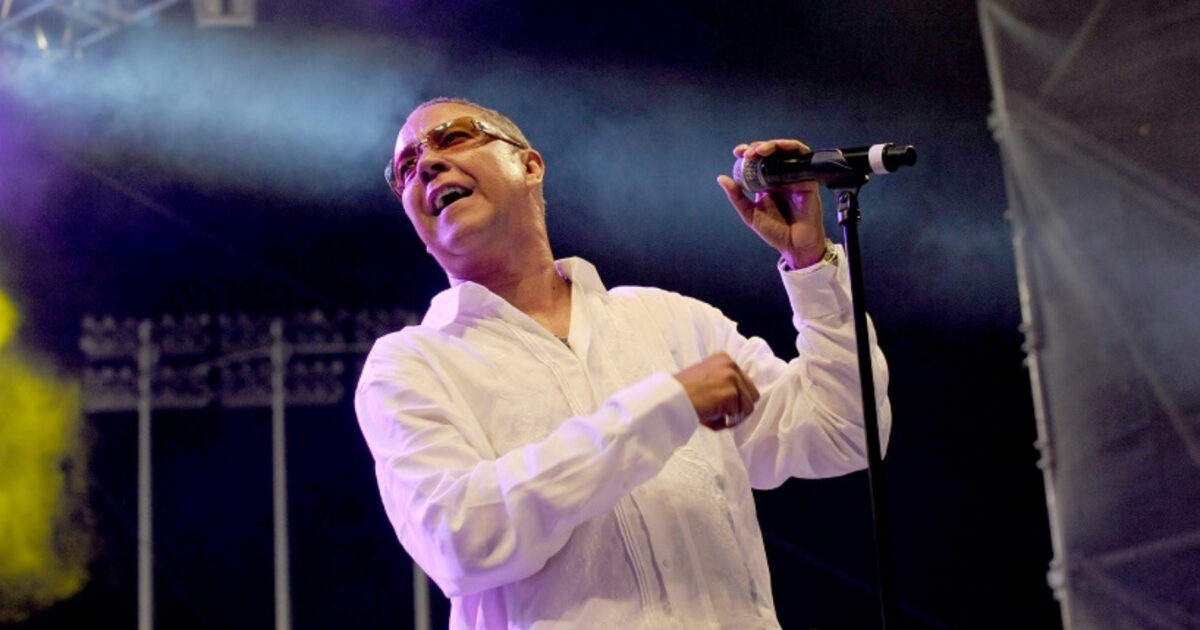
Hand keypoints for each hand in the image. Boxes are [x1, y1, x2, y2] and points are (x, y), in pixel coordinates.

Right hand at [673, 353, 759, 429]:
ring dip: (731, 417)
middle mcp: (731, 365)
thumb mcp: (705, 378)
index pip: (745, 383)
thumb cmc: (682, 394)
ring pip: (748, 408)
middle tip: (718, 414)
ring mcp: (732, 378)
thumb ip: (722, 382)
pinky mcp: (731, 394)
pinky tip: (708, 418)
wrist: (669, 399)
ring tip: (711, 416)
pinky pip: (738, 417)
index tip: (719, 405)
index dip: (735, 399)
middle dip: (737, 408)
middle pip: (752, 395)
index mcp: (725, 359)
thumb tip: (740, 400)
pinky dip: (724, 423)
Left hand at [717, 139, 826, 267]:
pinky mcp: (807, 179)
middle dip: (758, 147)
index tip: (738, 152)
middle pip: (770, 152)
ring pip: (786, 151)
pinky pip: (802, 158)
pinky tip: (782, 149)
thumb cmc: (775, 232)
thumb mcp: (750, 214)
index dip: (748, 152)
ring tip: (761, 150)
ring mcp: (794, 177)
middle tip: (748, 153)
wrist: (795, 246)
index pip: (756, 161)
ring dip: (774, 144)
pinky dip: (793, 148)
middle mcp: (780, 177)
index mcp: (766, 183)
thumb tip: (722, 178)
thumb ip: (737, 196)